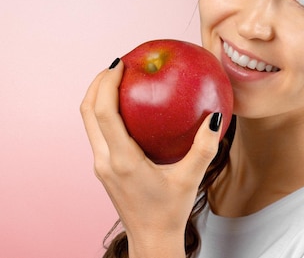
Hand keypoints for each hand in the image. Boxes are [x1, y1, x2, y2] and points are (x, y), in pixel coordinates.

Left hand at [80, 58, 223, 256]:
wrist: (151, 240)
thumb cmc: (170, 212)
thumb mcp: (191, 179)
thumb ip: (204, 148)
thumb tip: (215, 117)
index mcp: (123, 160)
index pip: (104, 113)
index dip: (106, 84)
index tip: (119, 62)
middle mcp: (105, 161)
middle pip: (87, 112)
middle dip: (96, 84)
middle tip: (116, 64)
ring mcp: (100, 165)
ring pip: (88, 122)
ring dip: (97, 97)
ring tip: (116, 79)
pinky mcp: (103, 168)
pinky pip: (97, 132)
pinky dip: (104, 113)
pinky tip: (127, 106)